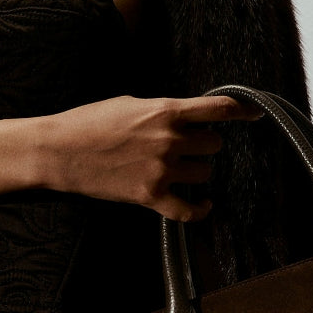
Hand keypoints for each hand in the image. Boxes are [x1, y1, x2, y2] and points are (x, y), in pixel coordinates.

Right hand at [39, 94, 259, 220]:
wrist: (58, 150)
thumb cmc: (89, 122)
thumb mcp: (131, 103)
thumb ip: (163, 111)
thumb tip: (187, 116)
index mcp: (165, 111)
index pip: (218, 109)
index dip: (242, 110)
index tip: (254, 113)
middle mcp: (168, 140)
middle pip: (214, 144)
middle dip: (204, 144)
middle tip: (187, 145)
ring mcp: (161, 169)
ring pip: (205, 173)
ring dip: (197, 171)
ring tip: (178, 168)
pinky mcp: (150, 195)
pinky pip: (189, 209)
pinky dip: (200, 210)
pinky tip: (204, 205)